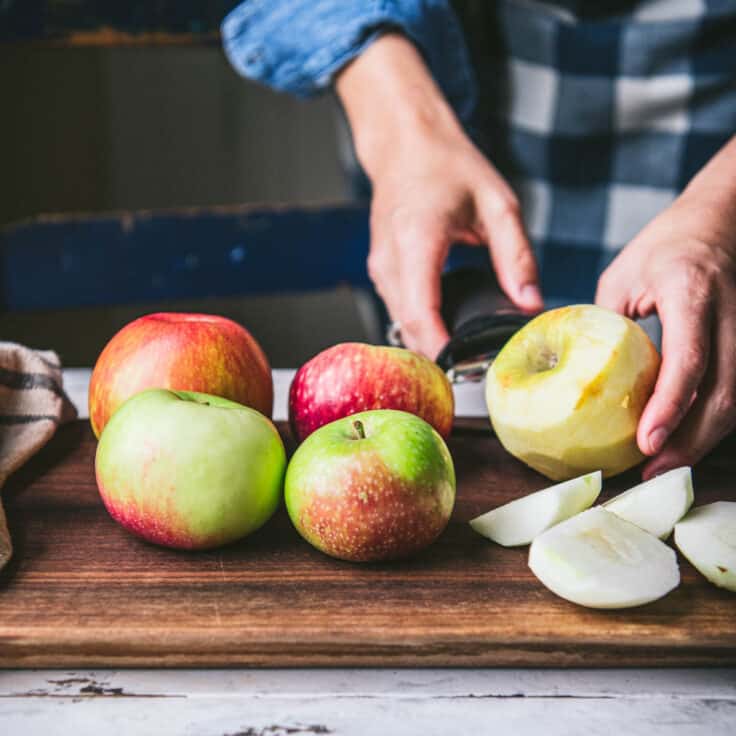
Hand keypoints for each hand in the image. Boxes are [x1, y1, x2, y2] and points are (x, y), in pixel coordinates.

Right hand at [336, 35, 542, 358]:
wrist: (405, 144)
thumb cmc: (449, 166)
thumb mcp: (497, 204)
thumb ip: (516, 256)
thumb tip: (530, 304)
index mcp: (418, 240)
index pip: (421, 312)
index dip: (441, 349)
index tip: (466, 371)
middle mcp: (390, 259)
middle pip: (408, 327)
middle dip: (438, 356)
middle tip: (476, 374)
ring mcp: (380, 266)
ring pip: (400, 322)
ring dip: (428, 343)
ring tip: (464, 356)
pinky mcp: (381, 270)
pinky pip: (397, 310)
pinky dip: (419, 326)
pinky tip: (446, 330)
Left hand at [596, 143, 735, 477]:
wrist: (723, 218)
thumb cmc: (664, 245)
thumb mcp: (621, 277)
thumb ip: (607, 326)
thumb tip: (583, 379)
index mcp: (691, 291)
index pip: (689, 359)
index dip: (670, 407)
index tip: (646, 443)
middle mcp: (730, 312)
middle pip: (723, 392)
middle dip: (690, 441)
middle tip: (652, 471)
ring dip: (703, 439)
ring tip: (666, 466)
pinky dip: (714, 420)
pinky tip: (688, 439)